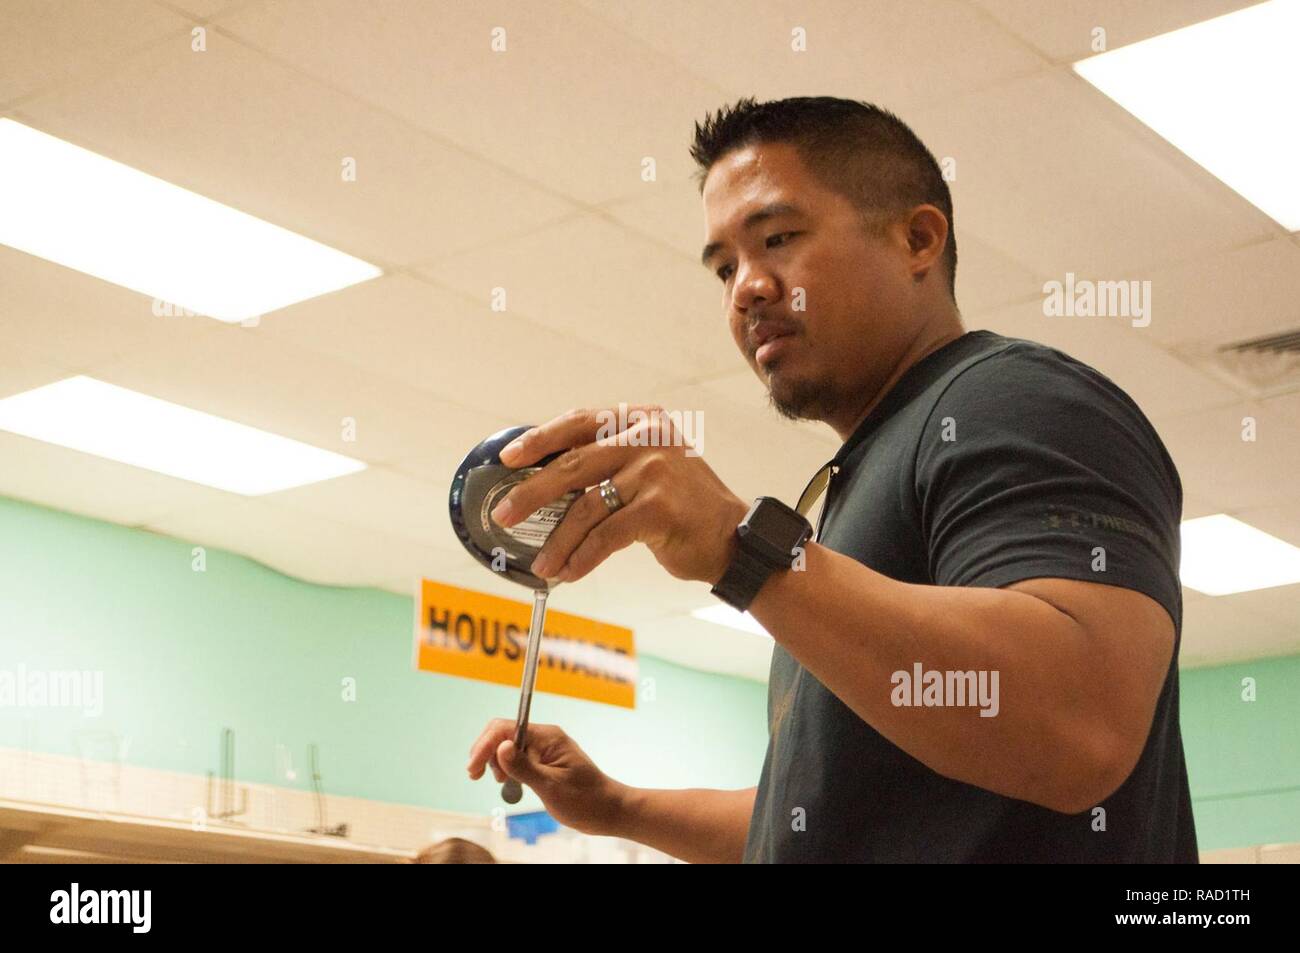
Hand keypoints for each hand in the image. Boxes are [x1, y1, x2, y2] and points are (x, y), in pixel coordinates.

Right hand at [466, 718, 626, 834]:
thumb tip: (499, 747)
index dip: (485, 745)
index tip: (474, 769)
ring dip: (495, 760)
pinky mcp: (544, 761)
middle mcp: (545, 738)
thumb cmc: (585, 800)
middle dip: (486, 751)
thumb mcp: (551, 787)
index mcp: (547, 737)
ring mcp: (544, 749)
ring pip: (508, 745)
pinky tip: (508, 781)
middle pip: (503, 733)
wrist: (607, 811)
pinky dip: (507, 767)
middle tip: (476, 775)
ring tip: (498, 781)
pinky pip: (518, 757)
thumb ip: (524, 767)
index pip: (506, 728)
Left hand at [490, 406, 749, 584]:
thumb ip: (606, 464)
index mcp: (641, 421)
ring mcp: (656, 470)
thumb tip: (541, 482)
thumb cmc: (681, 509)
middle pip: (574, 464)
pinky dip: (583, 556)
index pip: (580, 422)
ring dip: (559, 540)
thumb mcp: (645, 470)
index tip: (509, 457)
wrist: (732, 539)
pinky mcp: (660, 507)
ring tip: (542, 564)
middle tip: (504, 514)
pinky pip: (606, 535)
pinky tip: (569, 572)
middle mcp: (649, 437)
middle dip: (533, 493)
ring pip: (587, 506)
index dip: (541, 440)